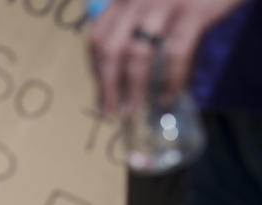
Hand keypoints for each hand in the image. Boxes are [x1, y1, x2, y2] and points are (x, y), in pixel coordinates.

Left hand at [89, 0, 246, 116]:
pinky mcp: (191, 12)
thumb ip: (138, 28)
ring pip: (136, 54)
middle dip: (106, 86)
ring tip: (133, 111)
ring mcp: (162, 5)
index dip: (95, 70)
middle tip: (110, 112)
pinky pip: (174, 54)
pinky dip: (170, 80)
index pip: (96, 38)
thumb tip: (130, 77)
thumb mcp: (153, 3)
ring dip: (132, 88)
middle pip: (109, 50)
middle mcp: (135, 0)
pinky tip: (167, 97)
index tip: (100, 94)